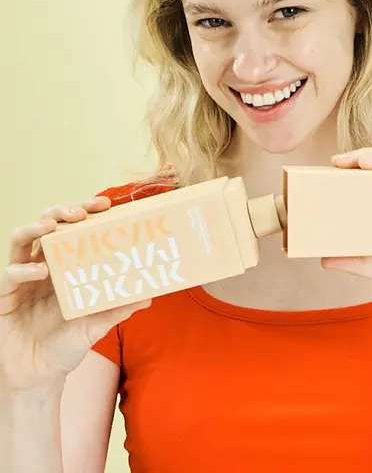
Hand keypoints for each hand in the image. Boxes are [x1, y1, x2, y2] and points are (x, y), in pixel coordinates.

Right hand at [0, 197, 150, 392]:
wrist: (38, 376)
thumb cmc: (67, 345)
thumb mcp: (96, 326)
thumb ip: (118, 310)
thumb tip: (149, 296)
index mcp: (66, 266)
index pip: (74, 230)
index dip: (87, 213)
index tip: (105, 204)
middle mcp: (43, 266)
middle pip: (47, 225)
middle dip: (61, 211)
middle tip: (79, 212)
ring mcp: (21, 279)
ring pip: (20, 240)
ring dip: (34, 227)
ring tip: (51, 226)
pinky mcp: (4, 297)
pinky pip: (8, 275)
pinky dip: (23, 270)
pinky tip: (40, 271)